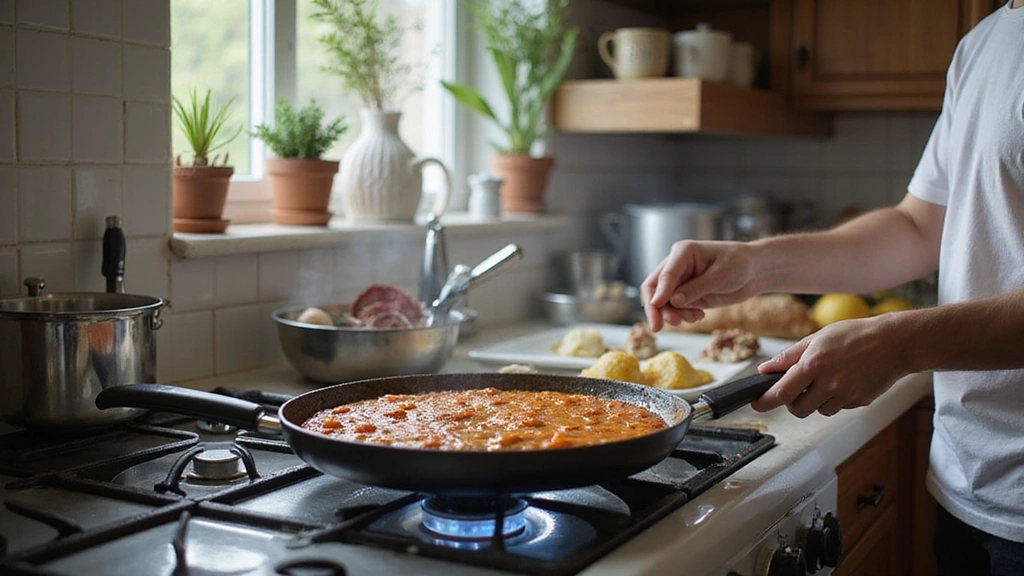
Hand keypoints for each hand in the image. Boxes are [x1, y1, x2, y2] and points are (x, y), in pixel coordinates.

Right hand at [641, 240, 757, 331]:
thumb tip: (673, 301)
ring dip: (672, 314)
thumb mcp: (720, 275)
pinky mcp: (687, 294)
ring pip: (663, 301)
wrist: (755, 271)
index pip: (664, 274)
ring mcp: (681, 281)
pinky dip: (682, 316)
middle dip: (656, 308)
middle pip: (654, 288)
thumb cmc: (740, 264)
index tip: (656, 307)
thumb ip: (696, 288)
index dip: (659, 292)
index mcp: (682, 253)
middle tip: (659, 326)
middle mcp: (677, 266)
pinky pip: (675, 308)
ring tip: (691, 319)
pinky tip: (698, 316)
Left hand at [751, 316, 908, 417]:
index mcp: (814, 364)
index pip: (782, 392)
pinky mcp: (860, 401)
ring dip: (817, 400)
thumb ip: (789, 356)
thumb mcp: (817, 338)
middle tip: (798, 387)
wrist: (895, 342)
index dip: (765, 401)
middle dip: (793, 402)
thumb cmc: (856, 335)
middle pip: (798, 409)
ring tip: (828, 378)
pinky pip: (839, 408)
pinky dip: (836, 399)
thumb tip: (765, 369)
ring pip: (819, 410)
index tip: (757, 403)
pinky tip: (845, 380)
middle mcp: (829, 383)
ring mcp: (846, 395)